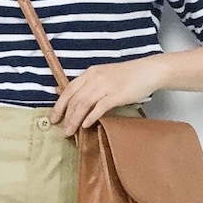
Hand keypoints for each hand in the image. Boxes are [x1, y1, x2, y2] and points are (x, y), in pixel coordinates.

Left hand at [50, 56, 164, 134]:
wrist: (148, 71)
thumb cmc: (126, 75)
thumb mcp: (102, 75)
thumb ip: (85, 84)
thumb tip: (60, 90)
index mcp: (90, 72)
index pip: (69, 89)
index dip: (59, 105)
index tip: (54, 118)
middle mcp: (96, 77)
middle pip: (75, 99)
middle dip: (66, 116)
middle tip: (62, 129)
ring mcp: (106, 85)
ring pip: (84, 104)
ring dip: (75, 119)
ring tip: (70, 131)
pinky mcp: (117, 94)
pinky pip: (100, 107)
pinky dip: (91, 117)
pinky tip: (86, 126)